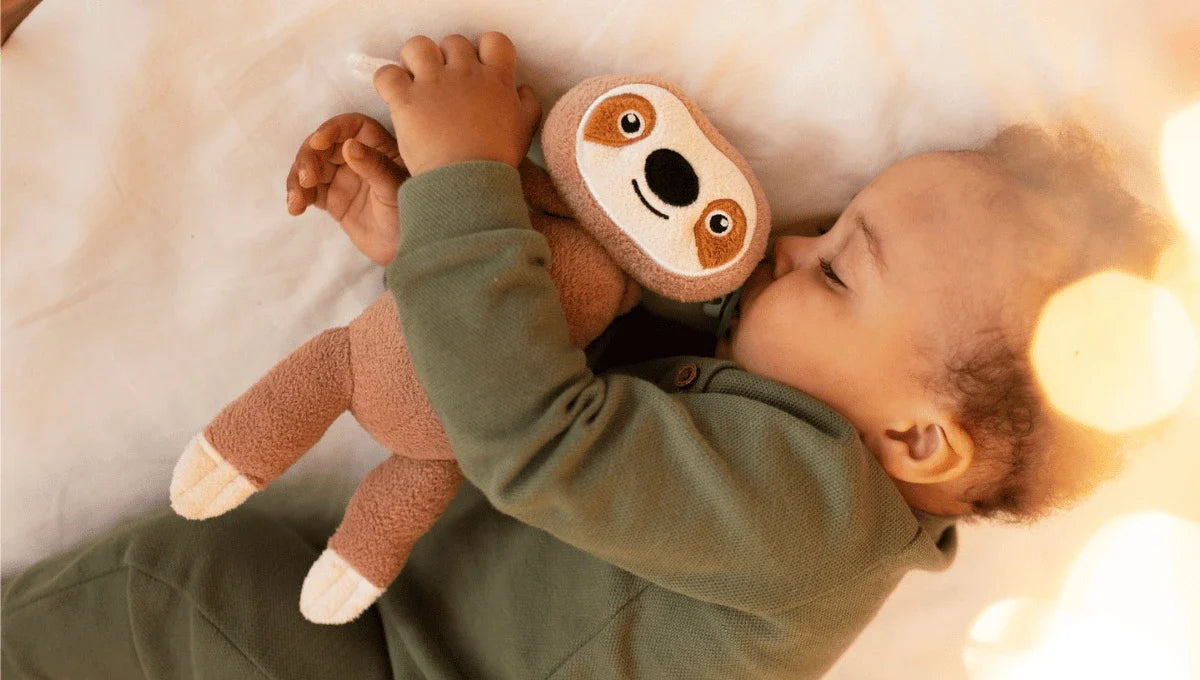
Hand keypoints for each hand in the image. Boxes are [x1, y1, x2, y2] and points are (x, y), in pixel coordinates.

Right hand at [286, 113, 408, 265]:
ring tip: (297, 200)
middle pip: (325, 145)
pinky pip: (308, 190)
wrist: (405, 252)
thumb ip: (374, 167)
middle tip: (307, 179)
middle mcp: (359, 158)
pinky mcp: (332, 199)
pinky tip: (295, 208)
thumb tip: (350, 145)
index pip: (352, 126)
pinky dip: (298, 196)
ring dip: (298, 179)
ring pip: (311, 166)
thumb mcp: (395, 190)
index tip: (319, 142)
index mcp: (379, 148)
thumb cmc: (410, 216)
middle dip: (309, 158)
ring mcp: (344, 178)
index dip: (333, 129)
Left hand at [372, 32, 541, 176]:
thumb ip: (527, 104)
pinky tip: (394, 96)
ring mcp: (434, 83)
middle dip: (447, 59)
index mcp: (495, 78)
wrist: (468, 181)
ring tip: (415, 82)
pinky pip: (387, 74)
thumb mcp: (524, 130)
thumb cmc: (497, 159)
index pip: (494, 41)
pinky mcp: (406, 99)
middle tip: (443, 85)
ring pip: (417, 46)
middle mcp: (465, 73)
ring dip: (414, 60)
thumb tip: (523, 88)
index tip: (478, 69)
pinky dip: (387, 81)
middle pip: (453, 42)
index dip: (484, 51)